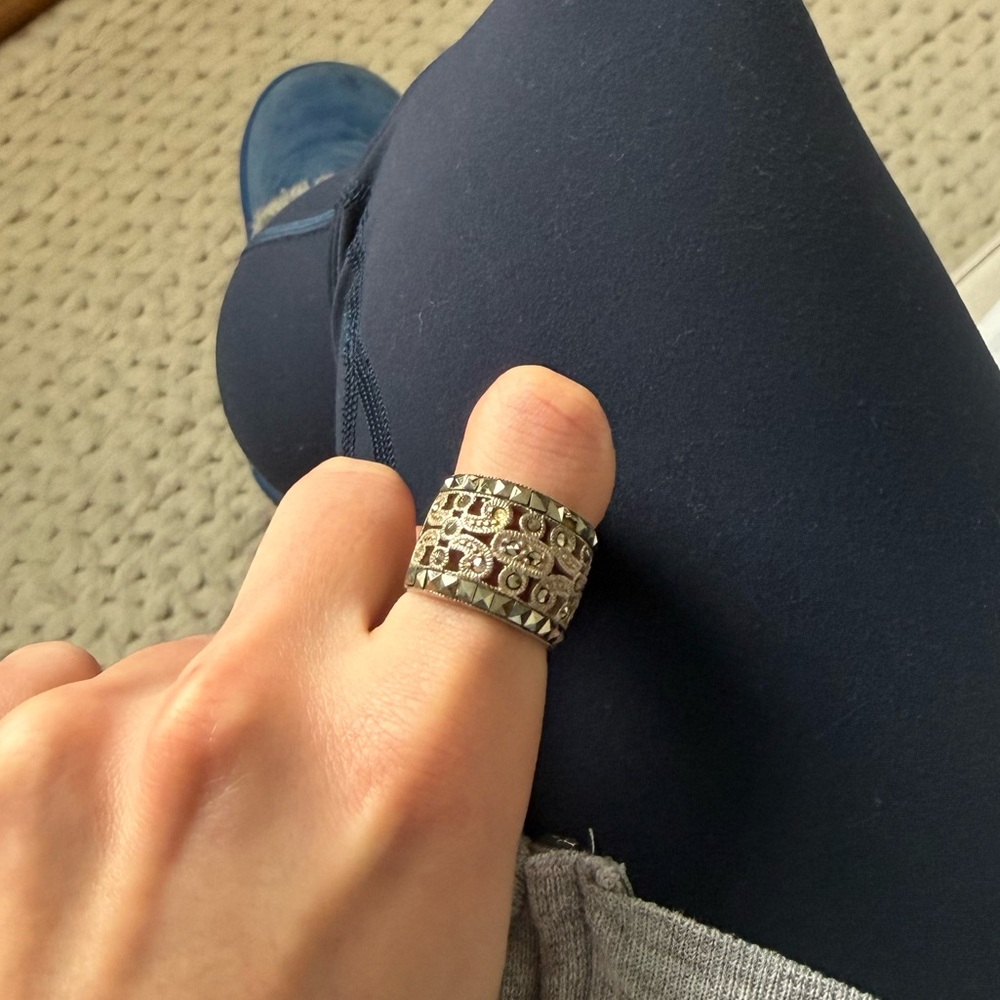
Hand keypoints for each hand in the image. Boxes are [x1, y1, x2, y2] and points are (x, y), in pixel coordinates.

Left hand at [0, 365, 614, 999]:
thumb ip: (457, 762)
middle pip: (348, 503)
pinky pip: (71, 677)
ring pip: (206, 618)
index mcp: (415, 780)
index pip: (507, 526)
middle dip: (368, 569)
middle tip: (352, 685)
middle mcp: (254, 719)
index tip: (544, 433)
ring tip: (192, 858)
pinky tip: (89, 866)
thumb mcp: (449, 941)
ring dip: (219, 698)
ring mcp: (92, 731)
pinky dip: (95, 743)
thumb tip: (443, 659)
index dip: (537, 459)